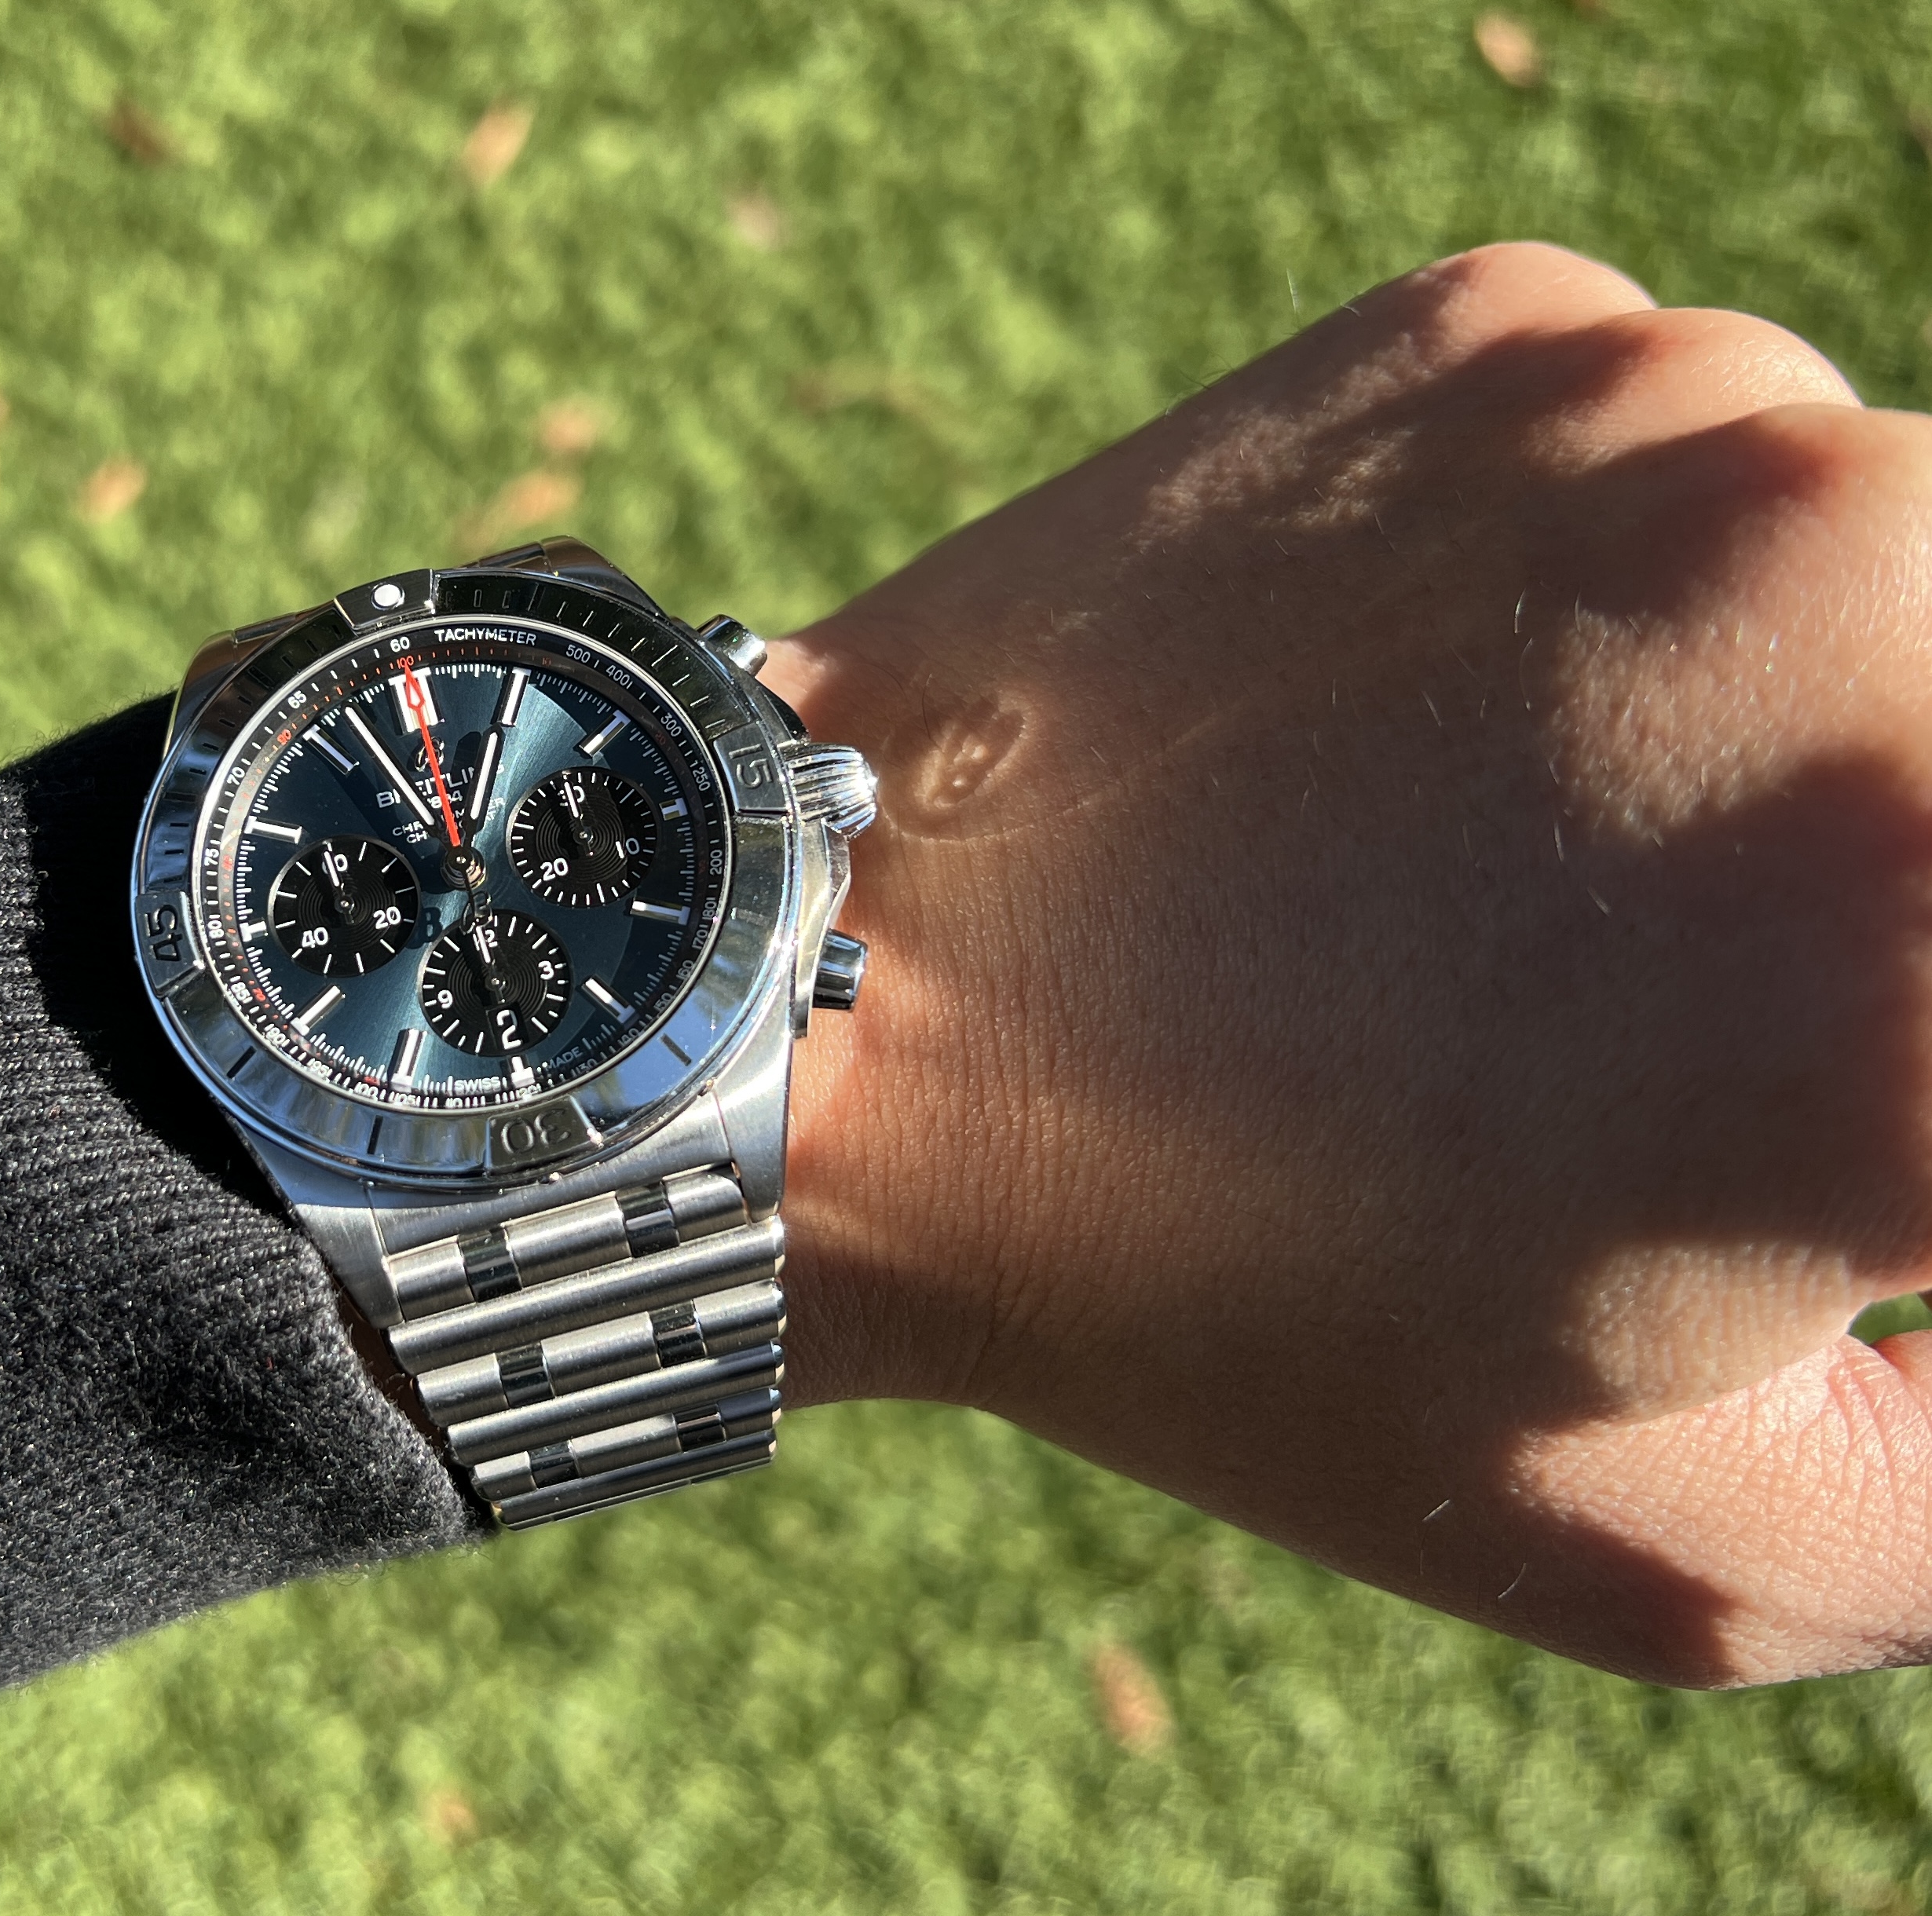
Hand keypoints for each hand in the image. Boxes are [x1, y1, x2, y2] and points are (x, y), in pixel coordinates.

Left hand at [767, 242, 1931, 1687]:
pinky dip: (1626, 582)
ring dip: (1797, 719)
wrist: (849, 1002)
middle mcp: (1875, 622)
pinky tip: (1425, 713)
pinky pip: (1692, 446)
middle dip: (1885, 900)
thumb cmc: (1227, 1296)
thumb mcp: (1675, 1543)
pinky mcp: (1509, 328)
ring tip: (1533, 861)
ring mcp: (1683, 424)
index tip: (1804, 1112)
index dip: (1891, 1087)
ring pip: (1897, 570)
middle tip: (1699, 991)